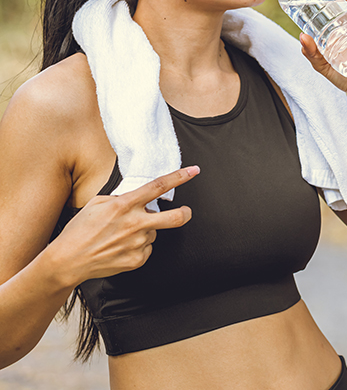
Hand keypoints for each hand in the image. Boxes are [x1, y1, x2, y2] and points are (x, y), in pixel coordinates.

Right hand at [47, 167, 198, 285]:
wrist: (68, 260)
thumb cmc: (79, 231)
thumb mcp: (97, 204)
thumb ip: (120, 198)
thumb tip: (136, 198)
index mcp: (125, 205)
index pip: (158, 187)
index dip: (179, 177)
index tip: (193, 171)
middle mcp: (135, 223)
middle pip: (175, 217)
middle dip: (185, 213)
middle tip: (186, 211)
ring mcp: (138, 243)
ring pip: (154, 232)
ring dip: (145, 230)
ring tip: (122, 235)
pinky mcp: (137, 259)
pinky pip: (147, 248)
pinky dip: (139, 246)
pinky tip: (121, 246)